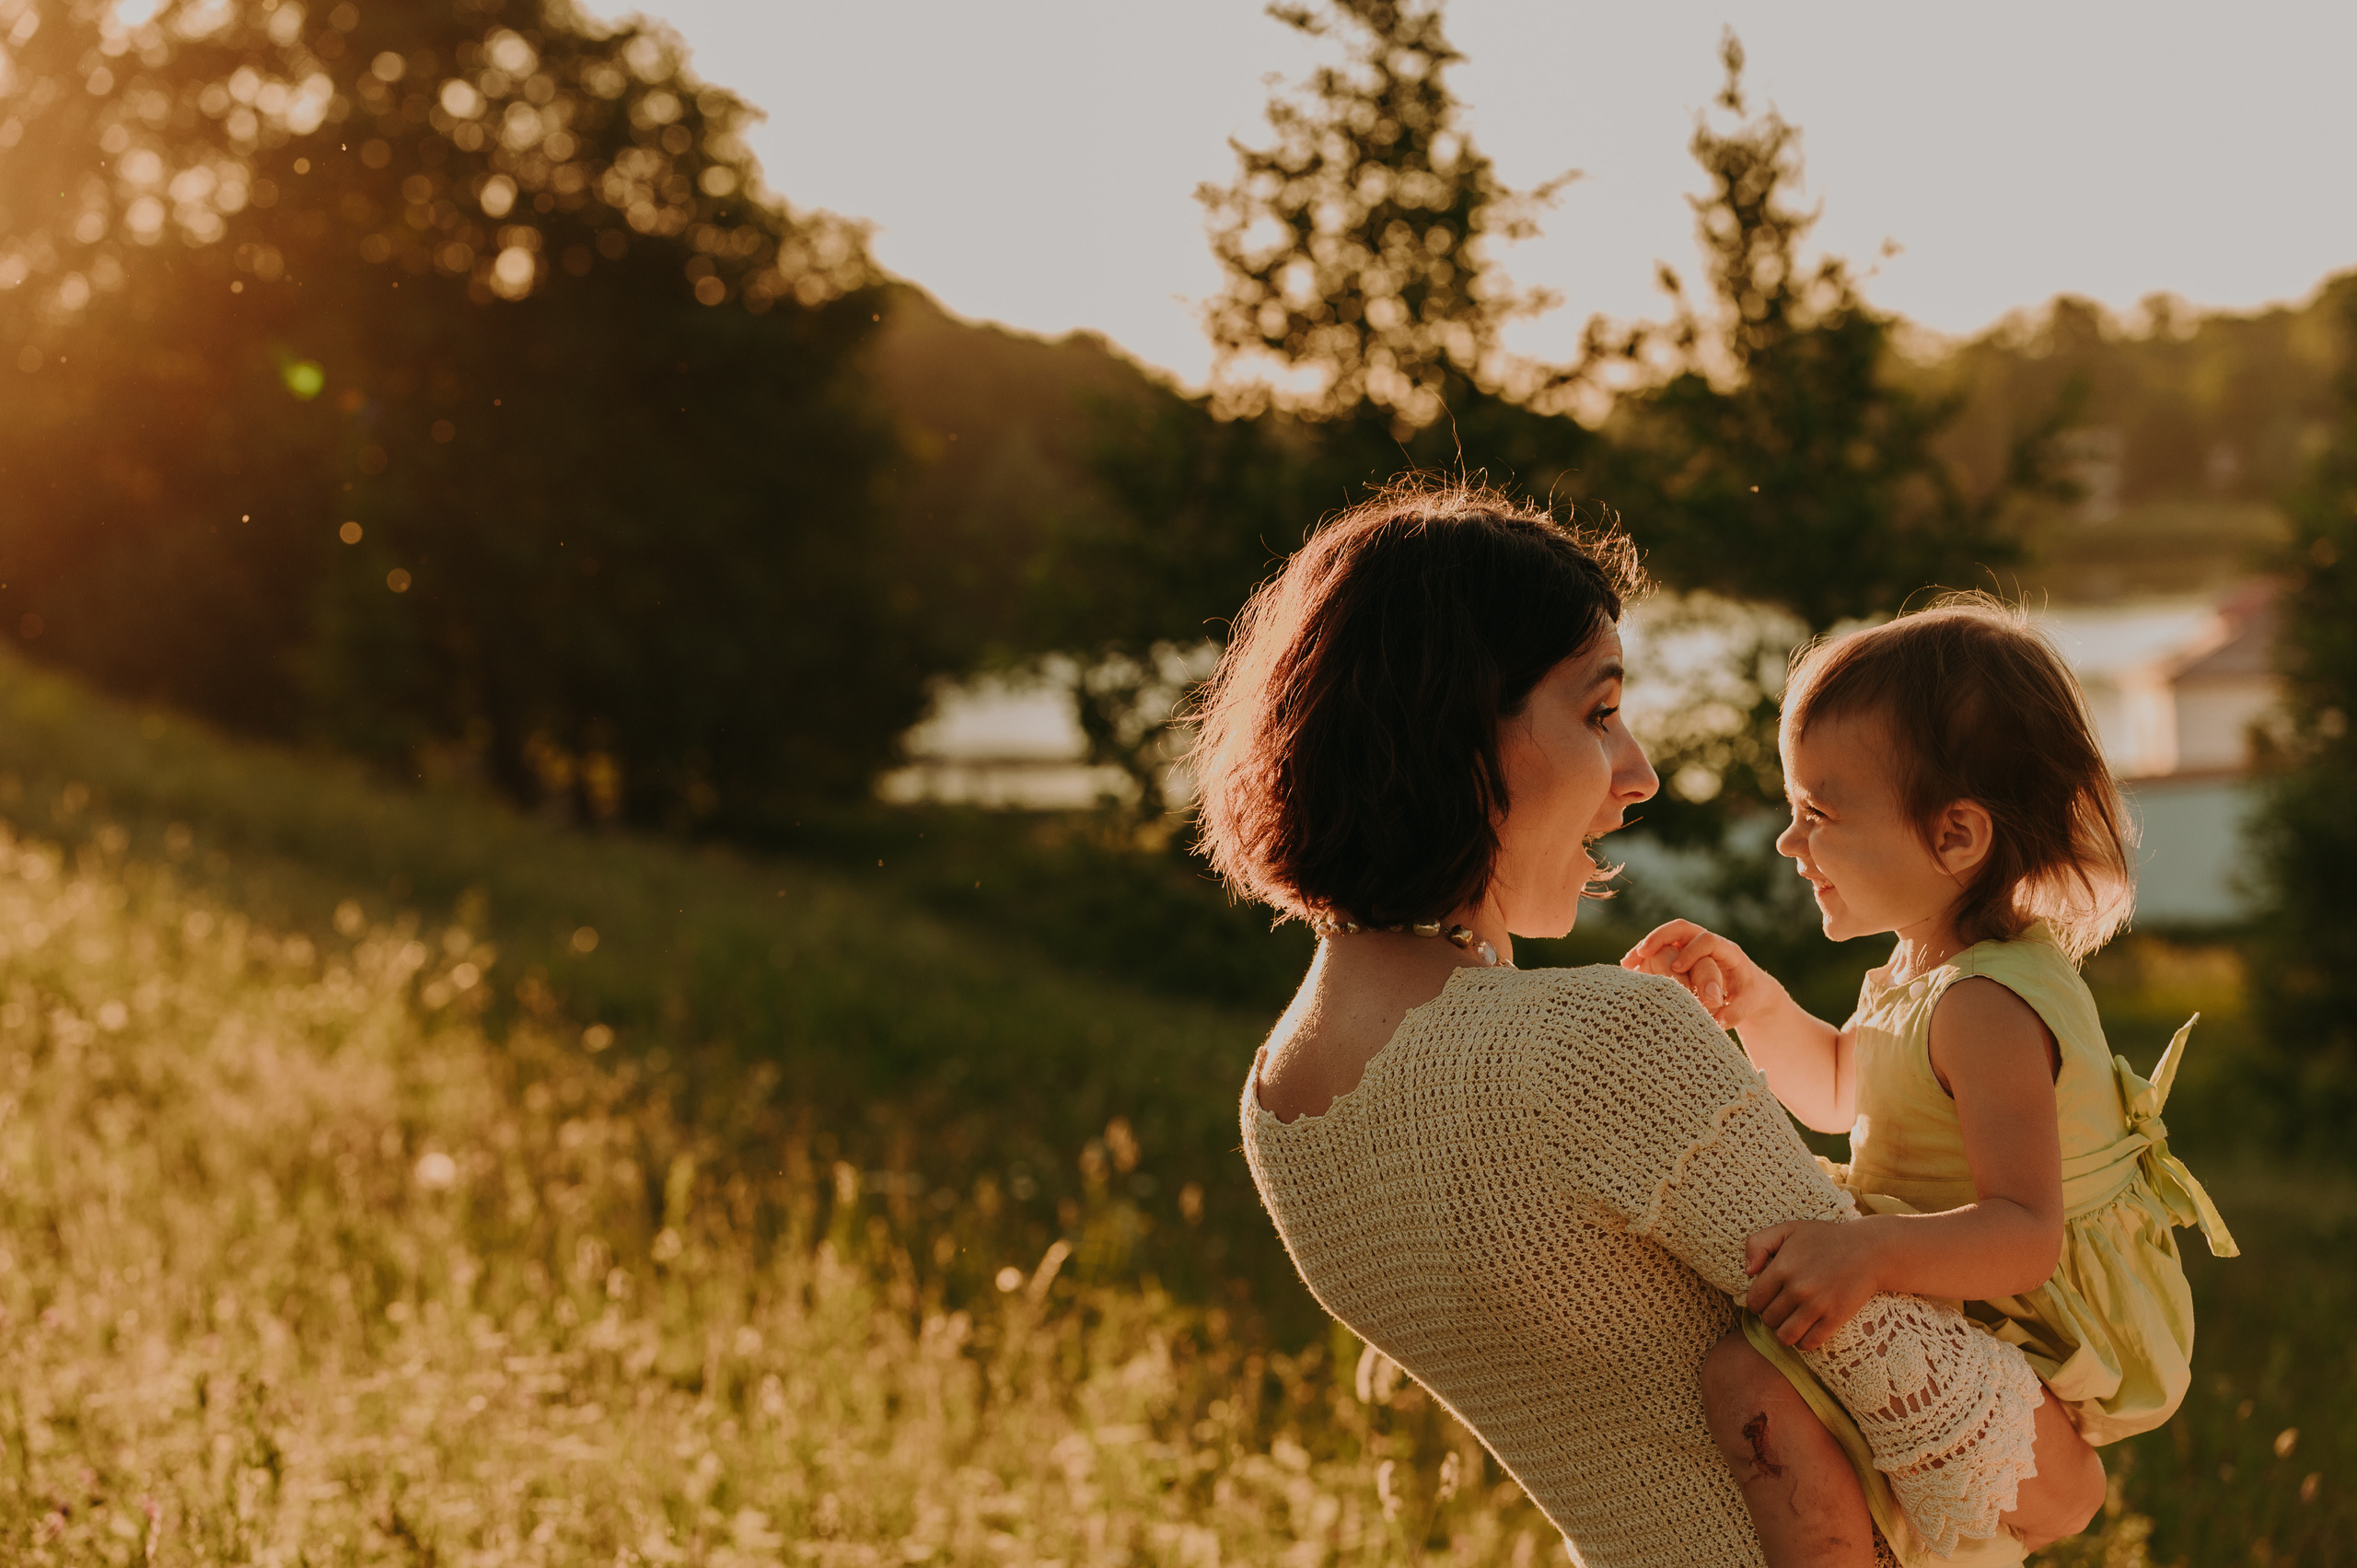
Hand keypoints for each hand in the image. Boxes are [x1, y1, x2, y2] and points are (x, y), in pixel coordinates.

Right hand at [1620, 920, 1781, 1028]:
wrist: (1749, 987)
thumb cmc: (1749, 995)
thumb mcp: (1748, 1004)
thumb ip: (1735, 1012)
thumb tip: (1716, 1022)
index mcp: (1726, 951)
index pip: (1707, 940)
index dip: (1692, 952)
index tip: (1677, 969)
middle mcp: (1706, 943)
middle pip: (1681, 928)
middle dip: (1661, 937)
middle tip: (1643, 952)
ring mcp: (1691, 946)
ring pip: (1666, 936)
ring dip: (1646, 946)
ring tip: (1628, 962)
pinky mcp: (1679, 953)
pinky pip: (1659, 948)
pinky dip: (1643, 955)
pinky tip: (1627, 966)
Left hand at [1742, 1219, 1882, 1350]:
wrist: (1868, 1250)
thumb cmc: (1823, 1238)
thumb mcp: (1787, 1229)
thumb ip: (1758, 1243)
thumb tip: (1748, 1273)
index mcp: (1782, 1268)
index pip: (1753, 1301)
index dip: (1756, 1302)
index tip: (1767, 1298)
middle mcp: (1797, 1289)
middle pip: (1768, 1320)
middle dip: (1770, 1316)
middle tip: (1781, 1307)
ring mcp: (1817, 1306)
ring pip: (1785, 1336)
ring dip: (1784, 1332)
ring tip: (1790, 1321)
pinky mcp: (1835, 1319)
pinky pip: (1808, 1343)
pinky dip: (1802, 1342)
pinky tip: (1805, 1330)